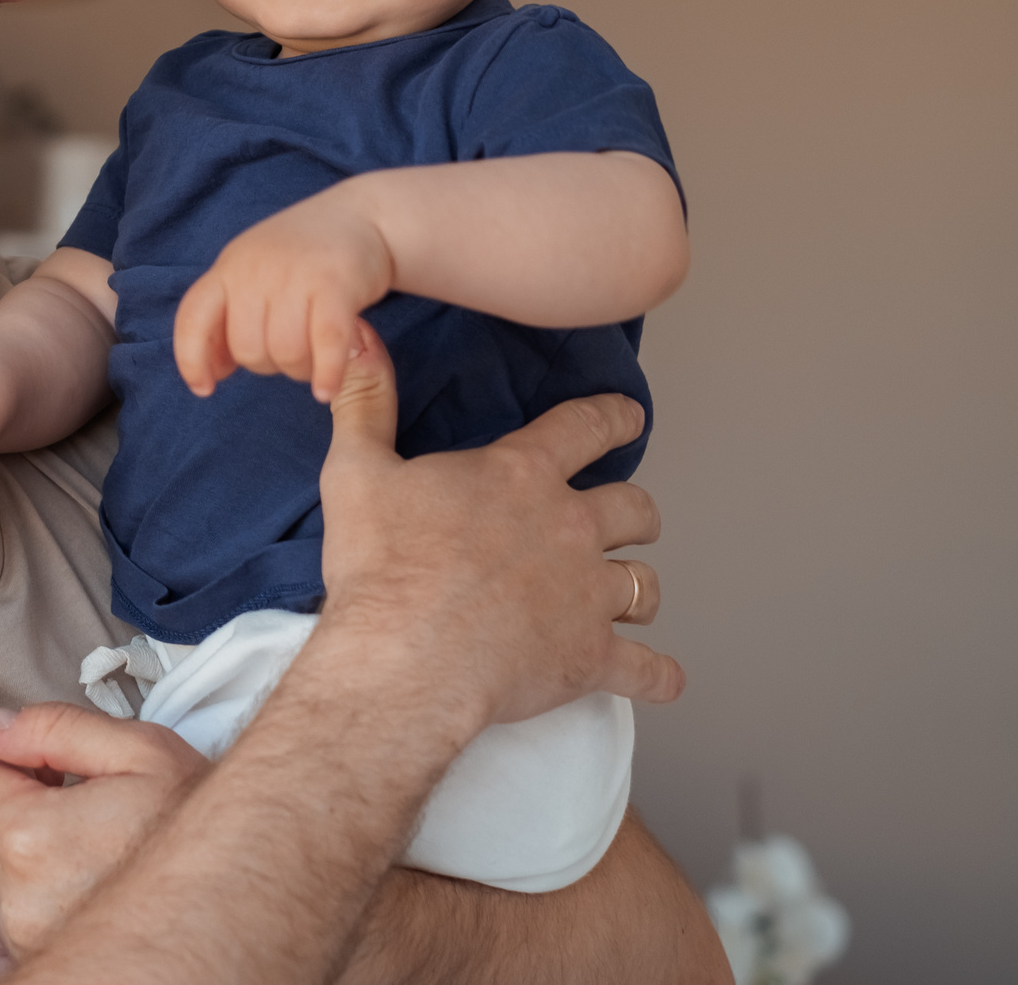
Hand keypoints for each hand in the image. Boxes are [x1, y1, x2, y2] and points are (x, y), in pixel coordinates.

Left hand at [0, 705, 207, 974]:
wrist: (245, 898)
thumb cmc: (198, 827)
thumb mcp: (139, 750)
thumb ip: (51, 728)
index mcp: (33, 838)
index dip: (23, 771)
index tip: (61, 778)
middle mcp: (24, 903)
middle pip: (0, 840)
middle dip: (39, 824)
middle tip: (102, 824)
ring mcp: (35, 944)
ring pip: (15, 888)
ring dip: (48, 872)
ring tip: (111, 865)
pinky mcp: (49, 972)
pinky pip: (16, 941)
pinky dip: (46, 920)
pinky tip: (92, 904)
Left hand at [172, 180, 394, 401]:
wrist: (364, 215)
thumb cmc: (307, 257)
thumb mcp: (256, 275)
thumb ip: (231, 318)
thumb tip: (212, 372)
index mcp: (229, 267)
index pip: (193, 318)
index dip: (191, 358)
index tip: (205, 388)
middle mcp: (255, 267)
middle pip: (247, 348)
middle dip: (270, 365)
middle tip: (296, 351)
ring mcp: (294, 272)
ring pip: (285, 352)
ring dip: (302, 369)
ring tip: (318, 357)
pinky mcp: (336, 282)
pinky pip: (324, 342)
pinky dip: (325, 372)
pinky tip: (325, 390)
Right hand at [313, 323, 682, 730]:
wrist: (404, 660)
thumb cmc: (382, 569)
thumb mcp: (356, 470)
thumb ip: (366, 402)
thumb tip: (355, 338)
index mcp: (520, 476)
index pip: (585, 427)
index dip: (612, 417)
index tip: (628, 416)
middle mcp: (570, 528)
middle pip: (634, 508)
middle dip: (634, 512)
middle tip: (627, 518)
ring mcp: (587, 595)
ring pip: (644, 584)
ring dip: (638, 587)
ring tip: (627, 594)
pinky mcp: (590, 658)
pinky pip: (646, 670)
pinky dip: (657, 675)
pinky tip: (662, 678)